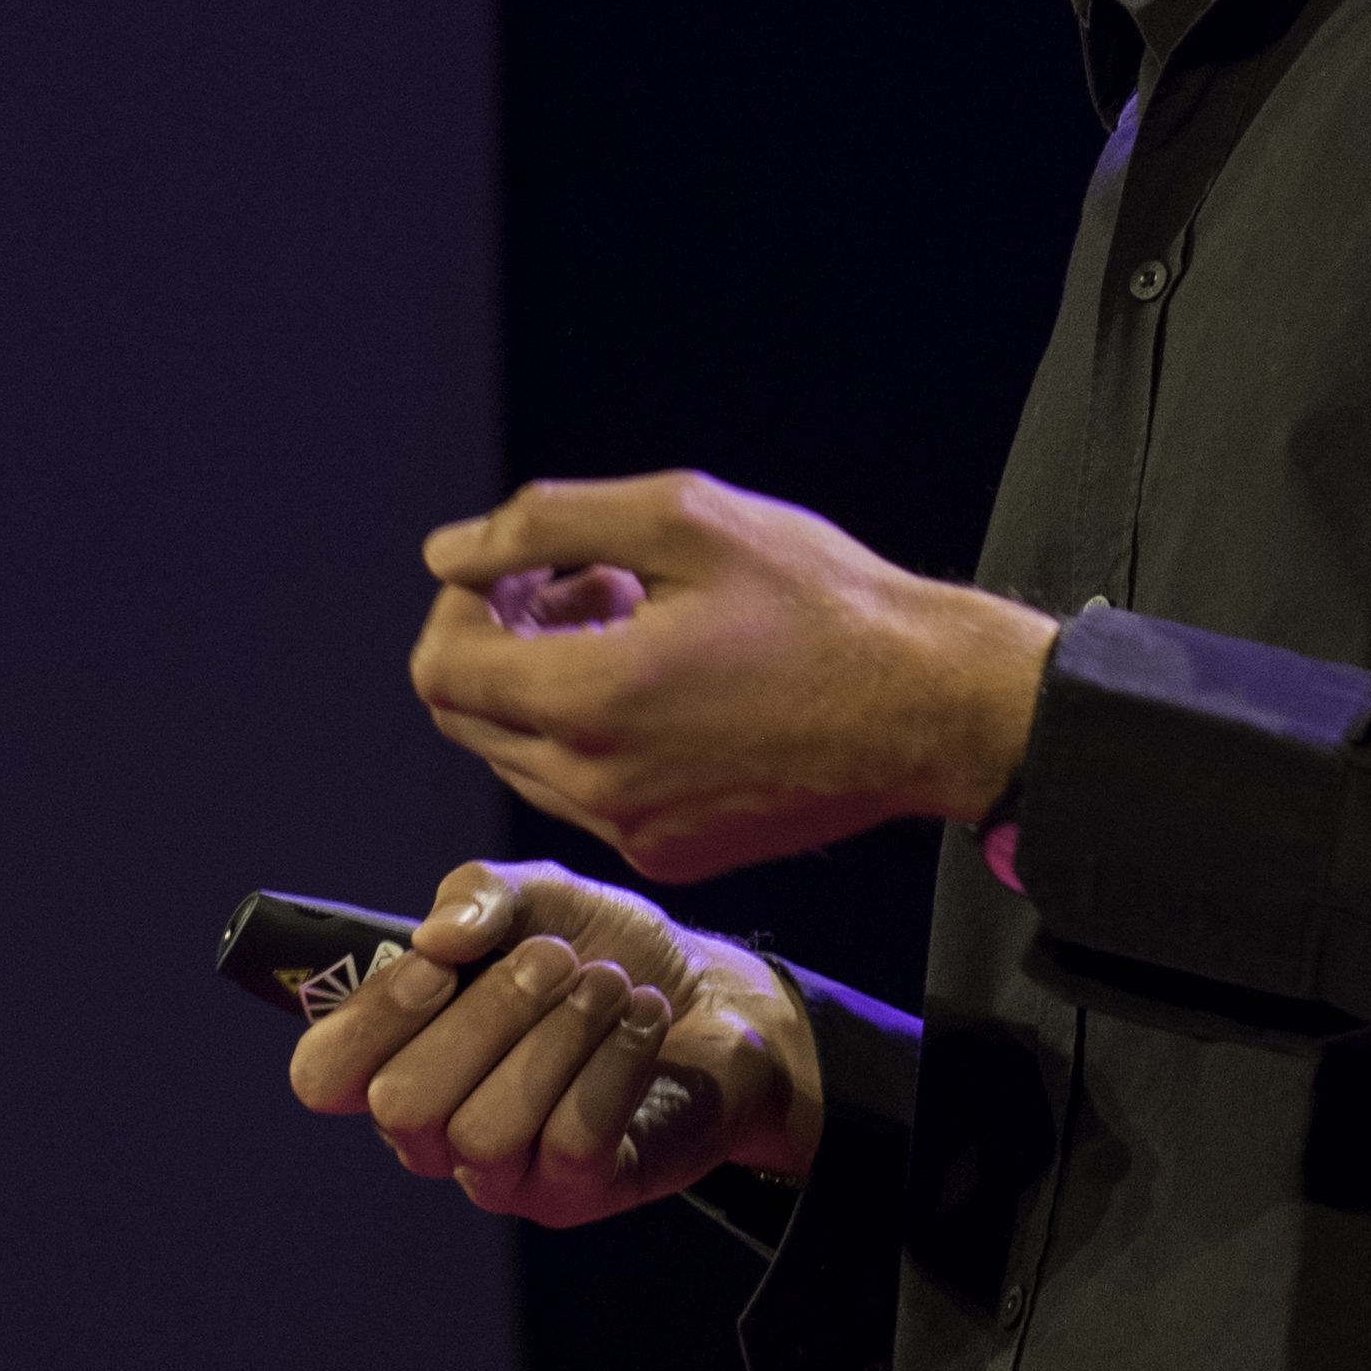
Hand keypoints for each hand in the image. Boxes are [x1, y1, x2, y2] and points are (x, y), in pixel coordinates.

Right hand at [286, 855, 821, 1224]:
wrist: (716, 1002)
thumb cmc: (606, 952)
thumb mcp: (543, 897)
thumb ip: (480, 896)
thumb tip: (436, 938)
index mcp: (401, 1053)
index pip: (322, 1075)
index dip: (369, 1021)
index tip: (438, 966)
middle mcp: (435, 1129)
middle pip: (403, 1104)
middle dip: (488, 1014)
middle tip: (555, 958)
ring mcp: (503, 1174)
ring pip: (484, 1132)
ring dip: (558, 1037)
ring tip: (610, 985)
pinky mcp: (574, 1195)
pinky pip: (570, 1141)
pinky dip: (613, 1061)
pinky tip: (644, 1016)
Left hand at [406, 469, 1055, 880]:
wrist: (930, 707)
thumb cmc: (820, 600)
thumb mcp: (685, 517)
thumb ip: (547, 523)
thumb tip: (448, 553)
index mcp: (590, 700)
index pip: (440, 668)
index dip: (464, 604)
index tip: (528, 569)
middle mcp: (596, 786)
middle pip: (468, 717)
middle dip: (501, 639)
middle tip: (585, 584)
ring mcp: (633, 832)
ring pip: (523, 757)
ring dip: (546, 685)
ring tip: (637, 622)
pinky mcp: (673, 854)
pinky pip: (585, 793)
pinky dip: (595, 732)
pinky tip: (673, 681)